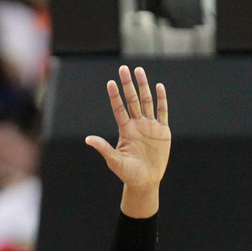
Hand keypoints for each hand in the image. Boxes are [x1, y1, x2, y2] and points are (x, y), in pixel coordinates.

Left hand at [85, 65, 170, 193]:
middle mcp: (137, 124)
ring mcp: (150, 126)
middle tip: (123, 69)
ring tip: (139, 70)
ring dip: (143, 86)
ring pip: (147, 101)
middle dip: (128, 85)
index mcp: (125, 130)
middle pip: (132, 100)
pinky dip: (161, 100)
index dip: (115, 96)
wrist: (146, 181)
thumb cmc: (128, 173)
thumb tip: (88, 139)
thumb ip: (104, 148)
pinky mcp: (163, 131)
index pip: (119, 109)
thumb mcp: (114, 161)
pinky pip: (162, 112)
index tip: (110, 83)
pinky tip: (159, 87)